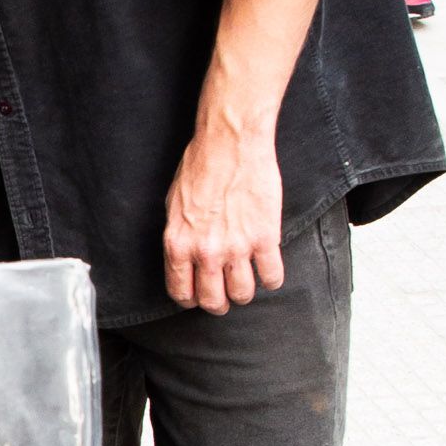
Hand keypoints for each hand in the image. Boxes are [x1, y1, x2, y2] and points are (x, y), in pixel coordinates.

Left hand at [164, 121, 286, 312]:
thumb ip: (179, 237)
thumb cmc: (200, 166)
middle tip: (225, 292)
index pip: (181, 293)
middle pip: (213, 301)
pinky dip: (271, 278)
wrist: (230, 143)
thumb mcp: (173, 205)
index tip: (199, 294)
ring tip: (247, 277)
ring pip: (243, 294)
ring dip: (245, 291)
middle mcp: (206, 252)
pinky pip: (272, 277)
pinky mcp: (265, 238)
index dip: (191, 299)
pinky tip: (268, 267)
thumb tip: (184, 258)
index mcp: (179, 244)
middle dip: (219, 302)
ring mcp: (236, 247)